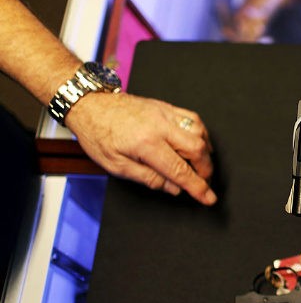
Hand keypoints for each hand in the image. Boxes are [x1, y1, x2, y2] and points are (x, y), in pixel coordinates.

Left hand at [65, 92, 216, 204]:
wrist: (90, 104)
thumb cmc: (98, 134)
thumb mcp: (117, 166)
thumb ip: (149, 178)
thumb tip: (173, 187)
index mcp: (145, 144)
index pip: (180, 170)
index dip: (197, 187)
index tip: (208, 198)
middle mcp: (160, 126)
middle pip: (197, 149)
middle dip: (206, 170)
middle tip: (203, 183)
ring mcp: (165, 114)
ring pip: (200, 132)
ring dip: (205, 152)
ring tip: (200, 165)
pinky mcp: (166, 107)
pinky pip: (193, 118)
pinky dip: (201, 134)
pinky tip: (197, 144)